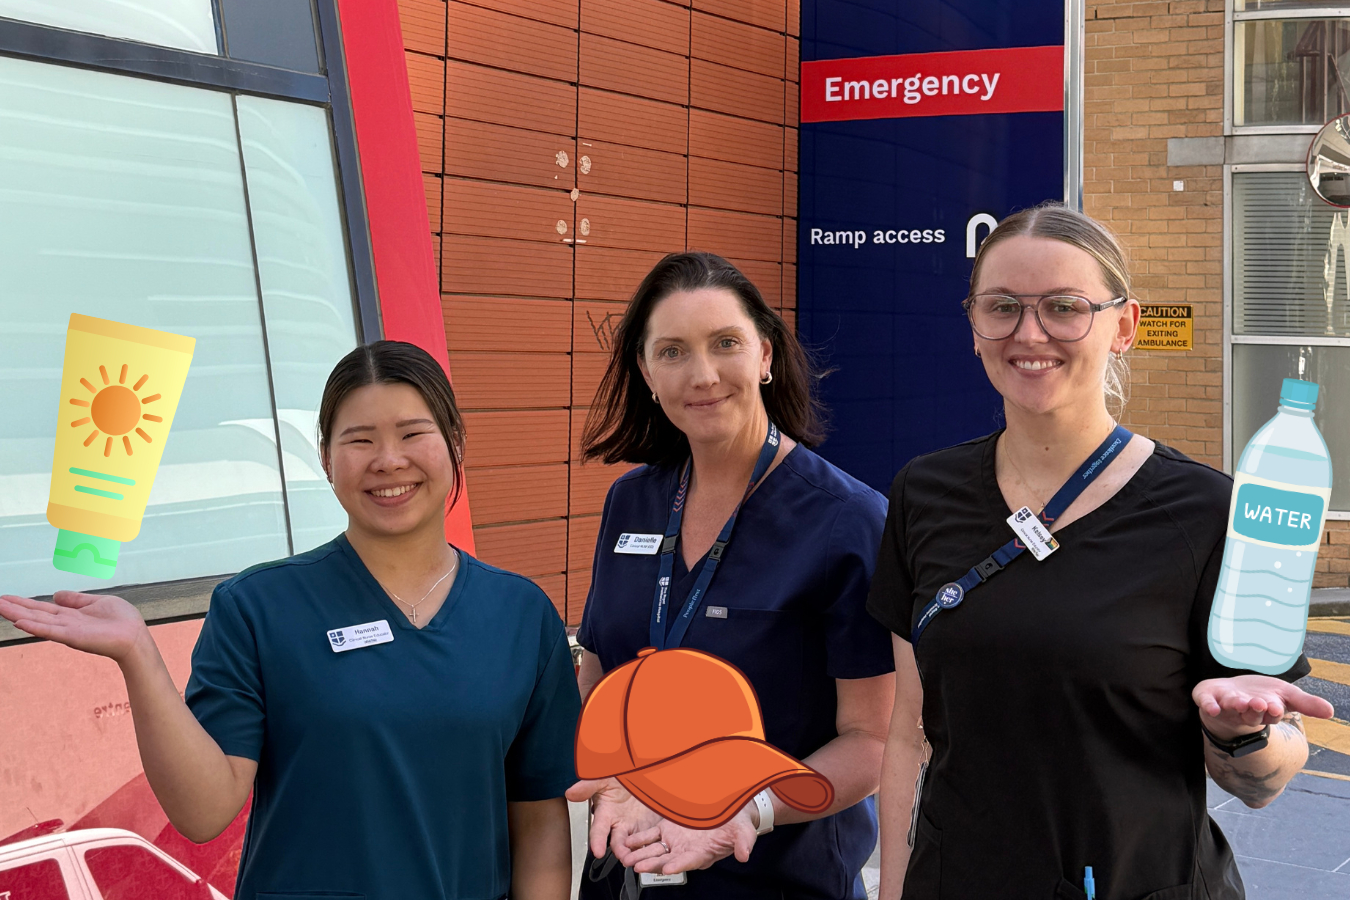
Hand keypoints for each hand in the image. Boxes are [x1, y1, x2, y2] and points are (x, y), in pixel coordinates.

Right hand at [0, 591, 149, 661]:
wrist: (135, 636)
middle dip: (16, 608)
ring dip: (19, 615)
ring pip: (39, 621)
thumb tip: (56, 594)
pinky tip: (21, 622)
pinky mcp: (74, 637)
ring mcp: (68, 631)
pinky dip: (36, 627)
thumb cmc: (122, 621)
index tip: (7, 598)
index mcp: (71, 615)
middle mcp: (66, 623)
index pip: (43, 608)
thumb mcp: (96, 602)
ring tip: (1, 608)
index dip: (25, 603)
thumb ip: (76, 599)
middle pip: (36, 614)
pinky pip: (52, 631)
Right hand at [565, 778, 660, 860]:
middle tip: (624, 858)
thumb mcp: (603, 779)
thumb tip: (570, 793)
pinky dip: (649, 848)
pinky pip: (647, 841)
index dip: (597, 841)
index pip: (598, 830)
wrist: (638, 775)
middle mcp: (618, 824)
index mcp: (605, 814)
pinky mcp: (646, 828)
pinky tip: (652, 853)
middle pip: (617, 843)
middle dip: (620, 852)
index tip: (597, 851)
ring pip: (632, 846)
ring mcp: (632, 828)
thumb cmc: (618, 778)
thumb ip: (588, 786)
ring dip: (634, 853)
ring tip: (638, 859)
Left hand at [622, 805, 757, 874]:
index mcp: (703, 854)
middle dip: (652, 864)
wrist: (729, 810)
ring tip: (627, 859)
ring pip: (655, 850)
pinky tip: (627, 842)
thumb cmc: (736, 823)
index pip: (689, 862)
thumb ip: (743, 843)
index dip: (679, 866)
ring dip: (641, 854)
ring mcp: (675, 841)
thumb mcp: (743, 831)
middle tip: (639, 867)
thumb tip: (744, 855)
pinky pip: (650, 836)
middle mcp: (686, 851)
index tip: (668, 869)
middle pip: (667, 860)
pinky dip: (638, 840)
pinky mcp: (667, 829)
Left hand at [1193, 674, 1334, 738]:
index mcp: (1264, 712)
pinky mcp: (1208, 698)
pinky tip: (1211, 708)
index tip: (1276, 707)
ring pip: (1231, 708)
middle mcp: (1245, 712)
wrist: (1230, 694)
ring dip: (1235, 706)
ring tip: (1239, 703)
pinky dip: (1208, 706)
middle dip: (1255, 709)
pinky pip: (1205, 703)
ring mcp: (1225, 705)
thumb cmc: (1260, 696)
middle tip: (1260, 704)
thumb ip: (1305, 703)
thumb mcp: (1285, 695)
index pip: (1270, 714)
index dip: (1273, 711)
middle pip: (1251, 713)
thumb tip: (1331, 711)